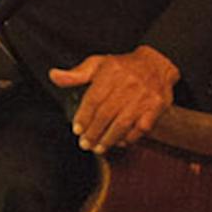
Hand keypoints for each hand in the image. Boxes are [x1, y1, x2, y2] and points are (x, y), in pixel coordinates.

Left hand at [49, 45, 179, 152]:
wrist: (156, 64)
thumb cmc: (123, 66)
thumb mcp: (98, 63)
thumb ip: (76, 74)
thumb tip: (54, 76)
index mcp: (110, 73)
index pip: (93, 99)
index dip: (84, 117)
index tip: (77, 129)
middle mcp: (128, 85)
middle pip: (106, 114)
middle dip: (94, 132)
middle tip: (85, 143)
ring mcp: (143, 97)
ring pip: (123, 123)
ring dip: (109, 139)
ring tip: (98, 148)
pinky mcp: (156, 107)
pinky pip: (142, 127)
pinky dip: (130, 138)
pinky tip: (119, 142)